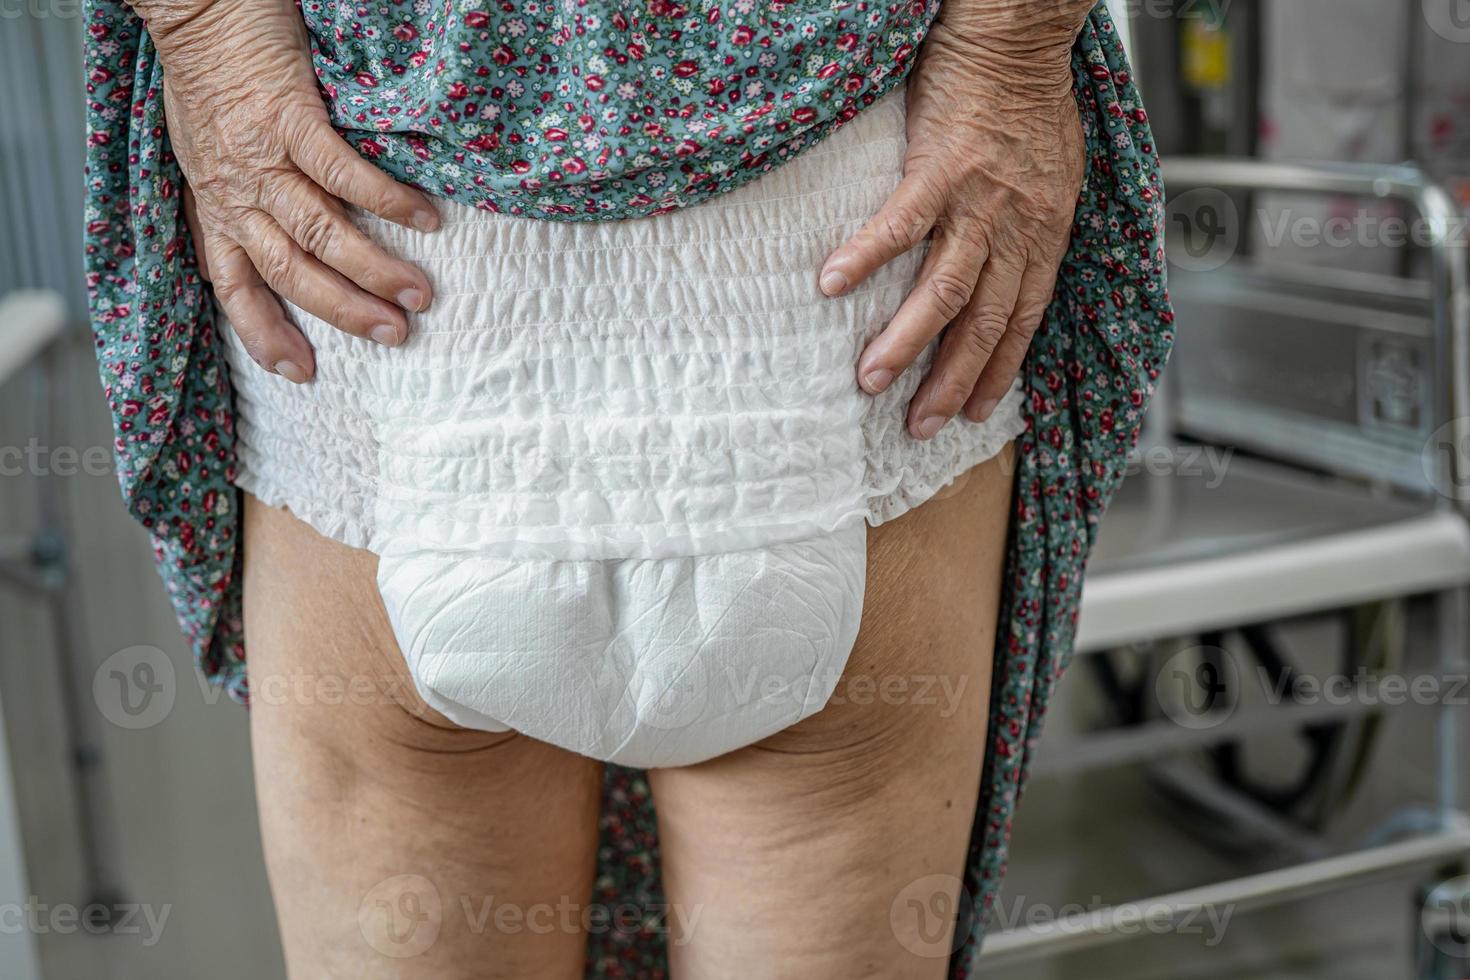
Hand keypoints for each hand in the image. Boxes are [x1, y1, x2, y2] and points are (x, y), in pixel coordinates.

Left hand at [146, 0, 440, 382]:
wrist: (197, 8)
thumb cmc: (209, 77)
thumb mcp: (206, 155)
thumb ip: (238, 203)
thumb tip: (271, 251)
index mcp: (215, 206)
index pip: (234, 288)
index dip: (266, 336)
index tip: (304, 373)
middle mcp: (235, 192)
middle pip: (291, 272)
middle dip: (346, 311)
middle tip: (395, 334)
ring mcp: (261, 157)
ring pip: (319, 232)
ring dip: (373, 268)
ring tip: (419, 293)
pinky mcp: (289, 116)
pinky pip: (341, 171)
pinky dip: (386, 199)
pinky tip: (424, 219)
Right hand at [818, 3, 1089, 438]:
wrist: (1019, 42)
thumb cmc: (1032, 102)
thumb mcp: (1055, 177)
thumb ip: (1033, 226)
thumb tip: (1009, 262)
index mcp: (1044, 234)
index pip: (1023, 321)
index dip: (999, 372)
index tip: (976, 413)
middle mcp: (1015, 229)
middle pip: (984, 324)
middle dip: (951, 383)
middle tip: (919, 425)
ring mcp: (977, 202)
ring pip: (945, 291)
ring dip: (906, 342)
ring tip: (871, 380)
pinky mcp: (939, 169)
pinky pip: (900, 226)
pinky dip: (866, 258)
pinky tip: (832, 286)